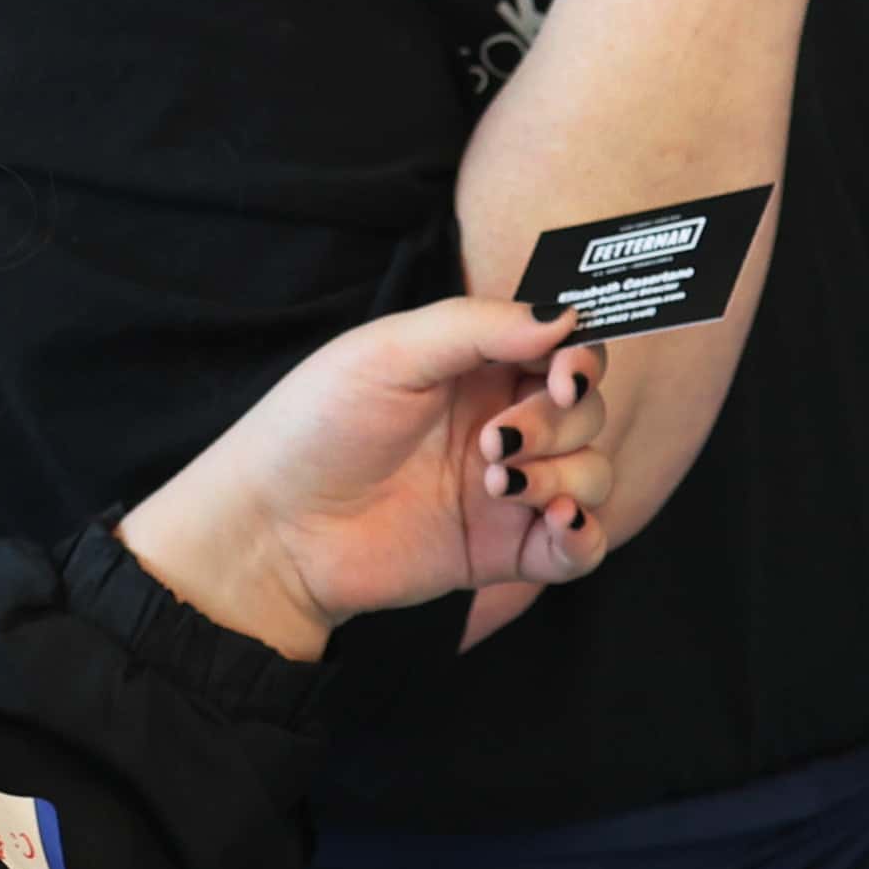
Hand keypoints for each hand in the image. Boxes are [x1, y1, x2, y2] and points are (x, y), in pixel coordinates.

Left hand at [114, 297, 612, 661]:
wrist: (277, 528)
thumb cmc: (318, 425)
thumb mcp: (390, 353)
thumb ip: (478, 327)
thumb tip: (564, 316)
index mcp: (477, 366)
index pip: (563, 350)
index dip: (580, 358)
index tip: (564, 374)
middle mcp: (501, 422)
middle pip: (585, 411)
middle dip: (556, 421)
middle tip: (495, 440)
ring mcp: (508, 489)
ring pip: (591, 472)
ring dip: (565, 474)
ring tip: (498, 484)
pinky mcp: (506, 552)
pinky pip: (580, 547)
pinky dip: (585, 534)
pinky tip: (556, 523)